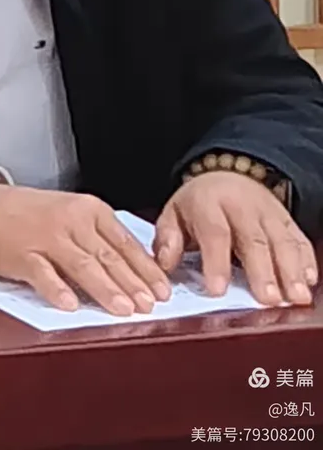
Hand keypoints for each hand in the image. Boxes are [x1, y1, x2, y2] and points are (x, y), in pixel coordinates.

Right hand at [0, 184, 171, 314]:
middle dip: (132, 283)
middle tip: (150, 306)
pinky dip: (57, 289)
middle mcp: (71, 221)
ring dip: (104, 289)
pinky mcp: (22, 254)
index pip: (124, 242)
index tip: (162, 290)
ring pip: (81, 265)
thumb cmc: (34, 214)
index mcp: (89, 209)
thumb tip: (135, 270)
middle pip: (107, 255)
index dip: (145, 268)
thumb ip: (101, 237)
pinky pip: (43, 273)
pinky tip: (70, 305)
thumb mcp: (73, 213)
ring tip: (122, 309)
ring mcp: (46, 237)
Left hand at [154, 171, 317, 305]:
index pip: (213, 233)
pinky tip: (308, 280)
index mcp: (208, 203)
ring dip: (290, 270)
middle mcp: (241, 206)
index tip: (217, 290)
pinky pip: (299, 238)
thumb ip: (167, 238)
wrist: (228, 174)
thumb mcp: (174, 213)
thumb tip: (165, 263)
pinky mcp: (286, 219)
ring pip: (281, 241)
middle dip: (262, 271)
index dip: (216, 262)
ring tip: (294, 297)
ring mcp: (267, 212)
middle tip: (268, 299)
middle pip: (253, 240)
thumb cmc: (200, 204)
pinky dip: (306, 259)